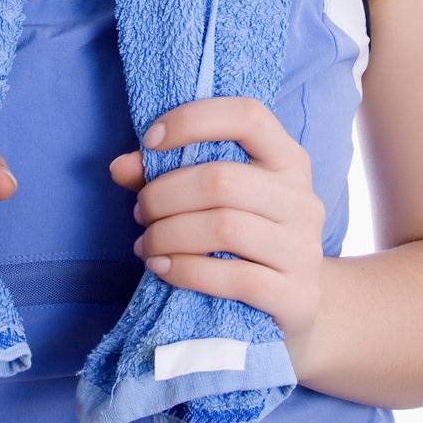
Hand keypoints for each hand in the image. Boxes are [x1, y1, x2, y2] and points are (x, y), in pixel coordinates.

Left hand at [109, 95, 324, 361]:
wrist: (295, 306)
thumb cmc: (244, 239)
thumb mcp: (213, 198)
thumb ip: (165, 174)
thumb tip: (119, 167)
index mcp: (288, 159)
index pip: (247, 116)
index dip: (193, 120)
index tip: (150, 141)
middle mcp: (302, 198)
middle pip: (222, 180)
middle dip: (165, 194)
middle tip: (140, 212)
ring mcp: (304, 248)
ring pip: (225, 227)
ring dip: (169, 234)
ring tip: (146, 243)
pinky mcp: (297, 295)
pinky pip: (235, 278)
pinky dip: (186, 270)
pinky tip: (161, 268)